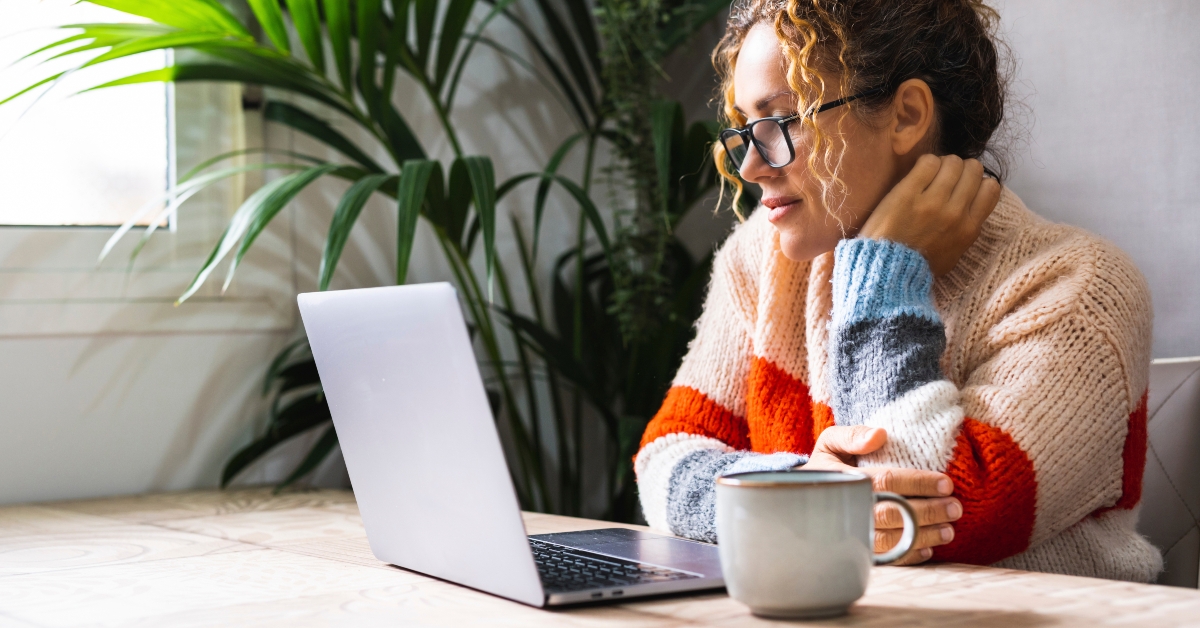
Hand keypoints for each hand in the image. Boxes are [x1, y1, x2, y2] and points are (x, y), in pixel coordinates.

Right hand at [802, 425, 961, 565]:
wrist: (803, 497)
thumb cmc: (826, 467)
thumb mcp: (830, 443)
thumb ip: (852, 435)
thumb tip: (880, 435)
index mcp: (844, 480)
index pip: (887, 481)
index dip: (918, 482)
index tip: (946, 483)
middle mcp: (848, 509)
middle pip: (894, 514)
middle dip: (928, 512)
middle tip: (955, 508)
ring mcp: (851, 533)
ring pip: (892, 540)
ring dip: (923, 536)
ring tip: (948, 531)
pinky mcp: (855, 550)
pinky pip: (885, 558)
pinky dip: (908, 556)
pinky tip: (928, 549)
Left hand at [858, 154, 1001, 275]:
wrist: (886, 271)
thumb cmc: (919, 265)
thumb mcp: (954, 253)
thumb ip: (966, 228)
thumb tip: (973, 205)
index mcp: (969, 228)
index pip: (991, 188)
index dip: (978, 181)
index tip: (963, 186)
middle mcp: (955, 213)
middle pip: (973, 169)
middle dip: (961, 169)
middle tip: (945, 178)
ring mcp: (932, 202)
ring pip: (952, 162)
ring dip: (942, 164)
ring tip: (929, 175)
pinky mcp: (908, 193)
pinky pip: (928, 162)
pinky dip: (925, 163)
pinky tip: (917, 174)